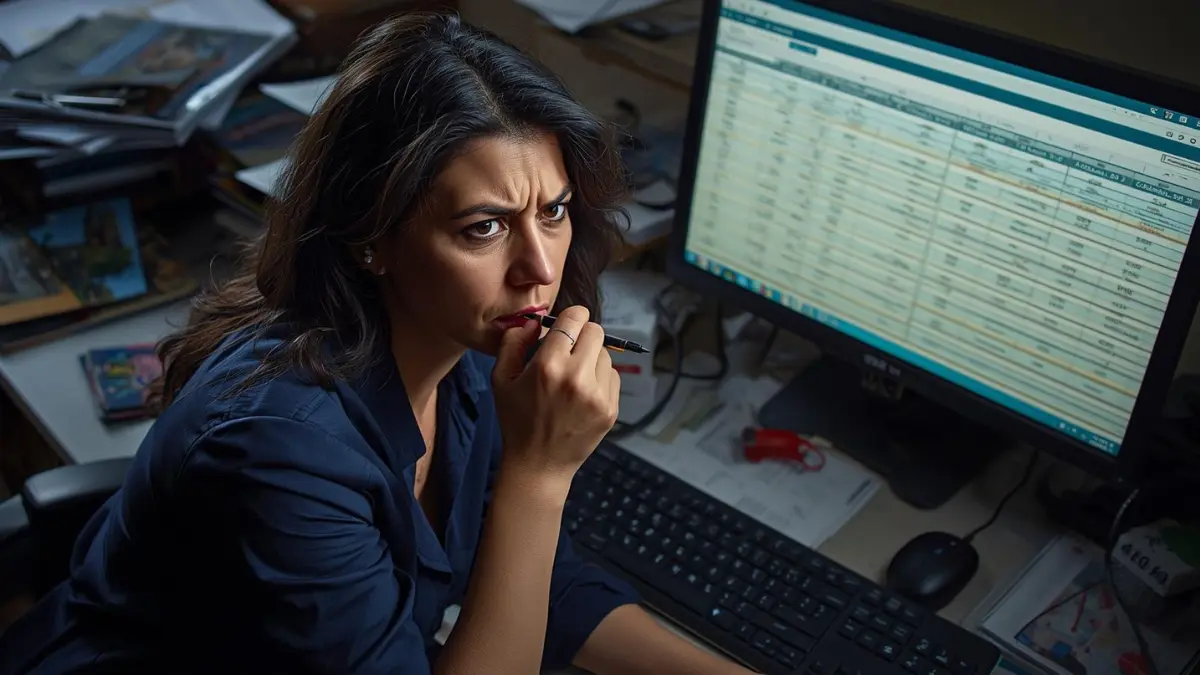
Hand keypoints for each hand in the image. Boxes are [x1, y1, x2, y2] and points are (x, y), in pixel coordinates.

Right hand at [492, 305, 620, 485]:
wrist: (538, 465)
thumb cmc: (516, 420)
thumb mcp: (500, 379)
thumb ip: (513, 342)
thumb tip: (534, 322)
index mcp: (548, 365)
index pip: (575, 318)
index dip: (571, 317)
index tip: (565, 326)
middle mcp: (576, 377)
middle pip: (596, 331)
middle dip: (582, 335)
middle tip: (569, 350)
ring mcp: (598, 394)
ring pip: (605, 354)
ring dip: (591, 357)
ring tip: (573, 376)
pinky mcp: (610, 408)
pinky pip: (612, 376)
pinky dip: (599, 378)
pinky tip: (582, 393)